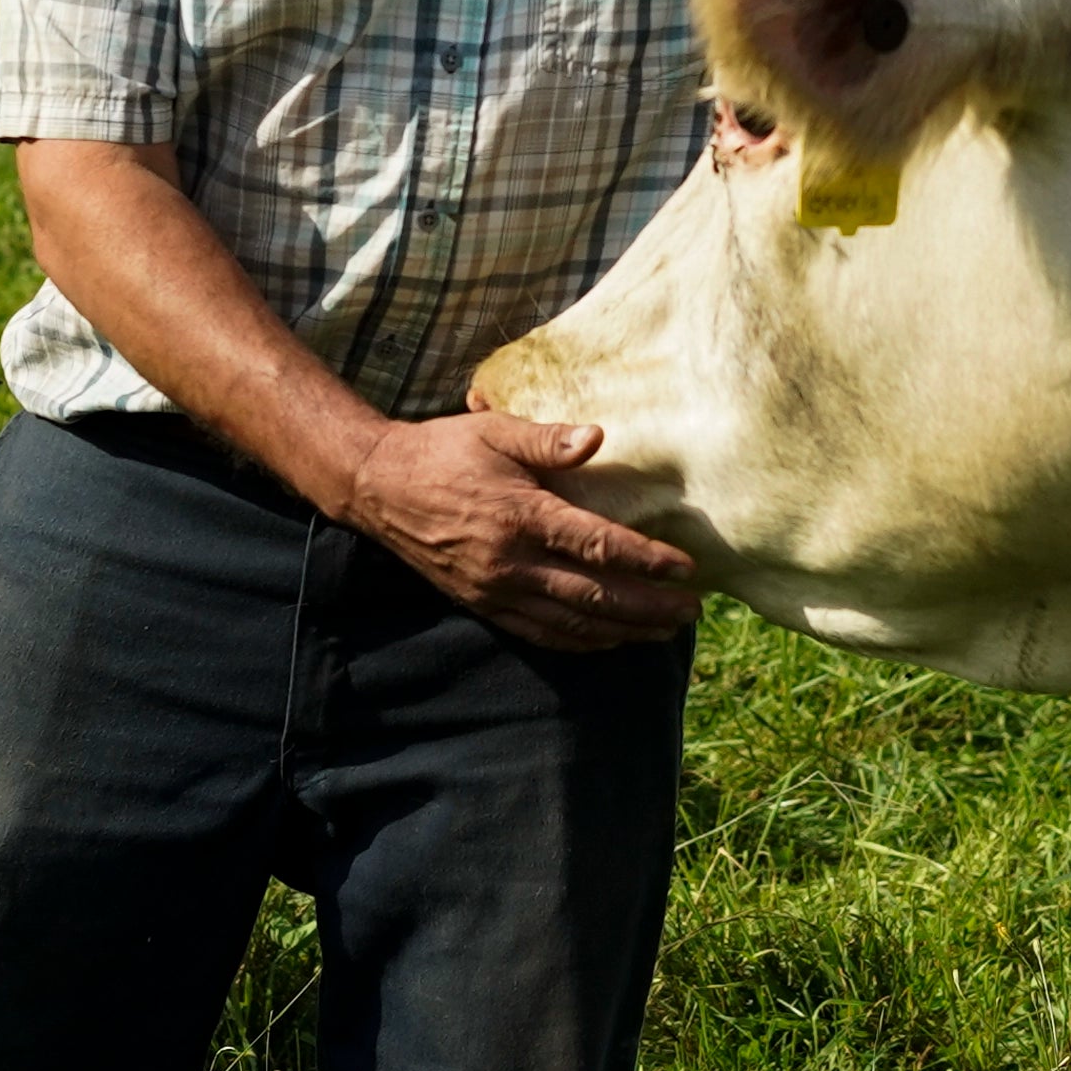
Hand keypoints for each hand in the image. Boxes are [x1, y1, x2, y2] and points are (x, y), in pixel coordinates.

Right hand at [339, 413, 700, 648]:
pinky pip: (541, 632)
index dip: (647, 562)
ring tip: (665, 632)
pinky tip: (610, 640)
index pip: (598, 546)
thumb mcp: (494, 429)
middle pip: (595, 596)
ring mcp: (496, 590)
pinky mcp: (483, 605)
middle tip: (692, 610)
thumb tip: (598, 438)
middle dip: (649, 607)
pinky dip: (581, 641)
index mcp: (521, 514)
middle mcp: (511, 562)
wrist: (378, 486)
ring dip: (623, 631)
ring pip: (572, 623)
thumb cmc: (443, 450)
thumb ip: (547, 438)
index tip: (687, 570)